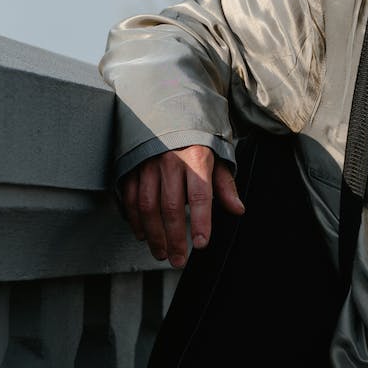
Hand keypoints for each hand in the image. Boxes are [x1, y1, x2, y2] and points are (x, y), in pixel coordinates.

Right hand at [118, 145, 244, 268]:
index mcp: (196, 156)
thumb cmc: (196, 137)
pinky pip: (130, 197)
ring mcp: (147, 163)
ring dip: (153, 234)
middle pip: (171, 207)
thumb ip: (224, 185)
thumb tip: (238, 210)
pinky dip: (135, 220)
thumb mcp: (217, 155)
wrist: (166, 108)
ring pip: (147, 206)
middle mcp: (170, 160)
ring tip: (161, 253)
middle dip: (175, 238)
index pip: (200, 195)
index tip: (201, 244)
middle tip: (178, 260)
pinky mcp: (131, 166)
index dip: (201, 222)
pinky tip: (142, 234)